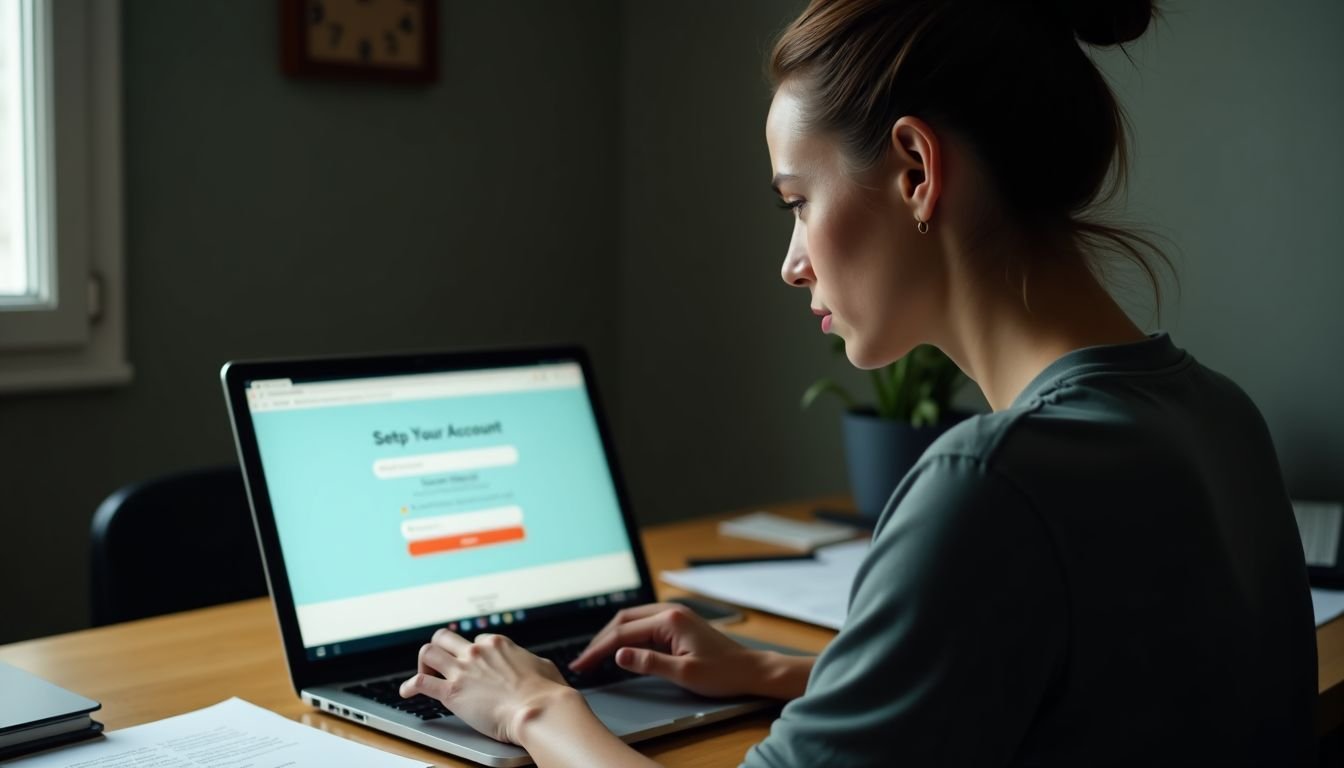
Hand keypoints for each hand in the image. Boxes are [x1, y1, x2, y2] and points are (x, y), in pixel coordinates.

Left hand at [400, 628, 572, 743]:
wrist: (537, 710)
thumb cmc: (545, 693)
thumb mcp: (544, 666)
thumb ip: (531, 662)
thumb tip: (534, 666)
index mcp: (498, 644)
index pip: (476, 640)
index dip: (474, 652)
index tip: (474, 664)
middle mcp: (476, 652)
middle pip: (445, 637)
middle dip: (441, 648)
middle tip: (442, 663)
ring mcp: (462, 671)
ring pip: (428, 652)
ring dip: (424, 663)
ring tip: (426, 675)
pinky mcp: (451, 692)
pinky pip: (420, 683)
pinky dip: (409, 687)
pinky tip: (406, 693)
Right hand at [569, 602, 774, 697]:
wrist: (750, 669)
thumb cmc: (722, 673)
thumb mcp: (684, 673)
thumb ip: (648, 663)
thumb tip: (618, 654)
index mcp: (670, 620)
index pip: (623, 632)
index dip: (598, 649)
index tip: (582, 665)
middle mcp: (670, 611)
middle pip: (623, 620)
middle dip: (600, 640)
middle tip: (583, 662)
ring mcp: (674, 615)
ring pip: (631, 620)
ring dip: (611, 636)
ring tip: (594, 656)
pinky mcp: (677, 623)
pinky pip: (643, 624)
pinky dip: (626, 636)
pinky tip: (619, 649)